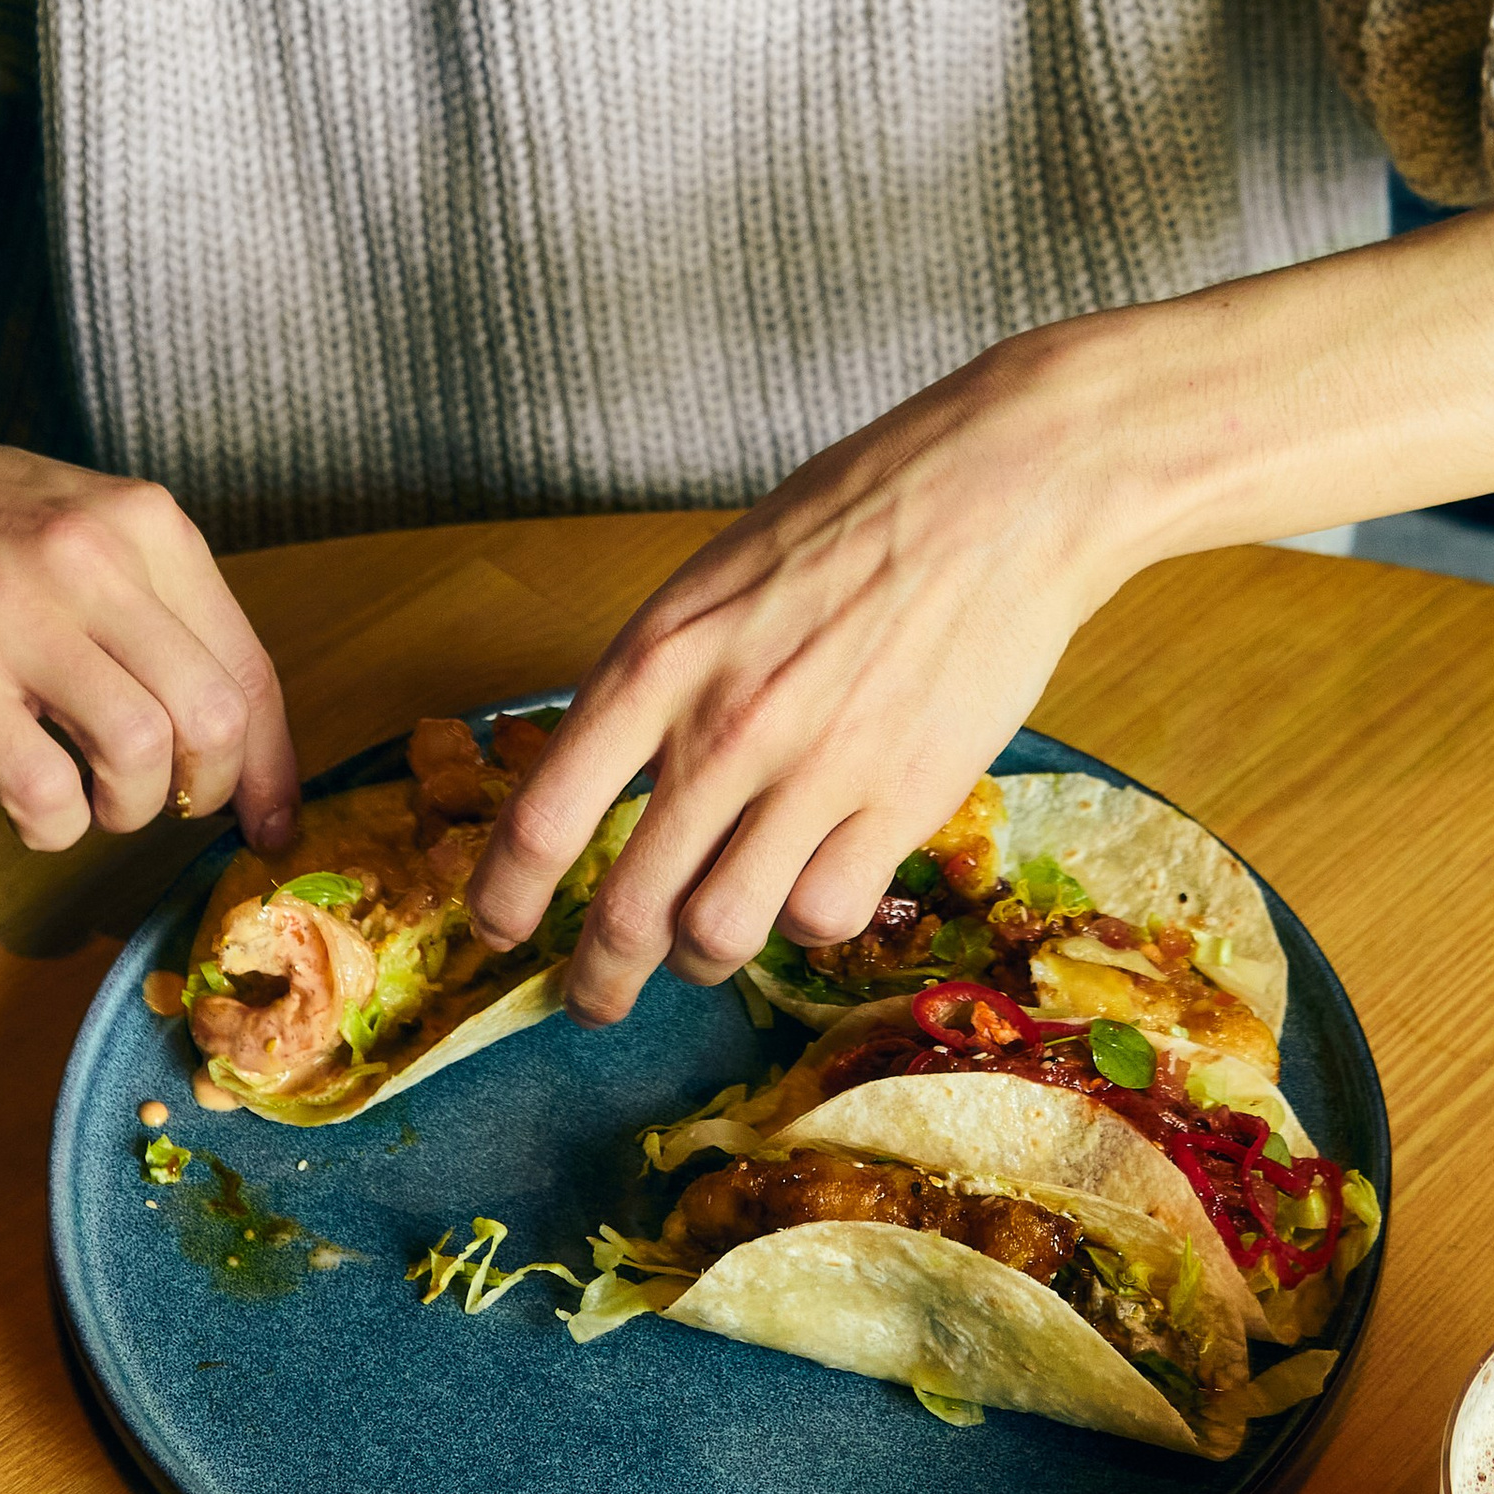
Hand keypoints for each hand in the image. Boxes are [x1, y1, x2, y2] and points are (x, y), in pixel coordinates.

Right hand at [0, 370, 297, 854]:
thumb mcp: (74, 516)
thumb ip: (149, 598)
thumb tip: (224, 720)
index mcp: (143, 524)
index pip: (249, 665)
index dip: (275, 763)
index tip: (273, 820)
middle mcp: (92, 560)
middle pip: (215, 717)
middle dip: (209, 792)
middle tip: (170, 807)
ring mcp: (11, 615)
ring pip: (143, 753)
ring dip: (128, 809)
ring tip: (90, 801)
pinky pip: (42, 789)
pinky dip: (53, 825)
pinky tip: (30, 808)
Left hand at [466, 328, 1139, 1023]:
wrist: (998, 494)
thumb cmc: (852, 519)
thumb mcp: (712, 583)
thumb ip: (657, 683)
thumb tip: (610, 775)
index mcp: (658, 659)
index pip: (544, 817)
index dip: (504, 897)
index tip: (495, 930)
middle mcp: (724, 728)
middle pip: (625, 910)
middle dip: (596, 978)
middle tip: (592, 999)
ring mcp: (816, 773)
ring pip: (719, 935)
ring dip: (701, 959)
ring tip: (706, 946)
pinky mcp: (902, 802)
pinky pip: (823, 917)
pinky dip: (803, 921)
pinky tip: (809, 886)